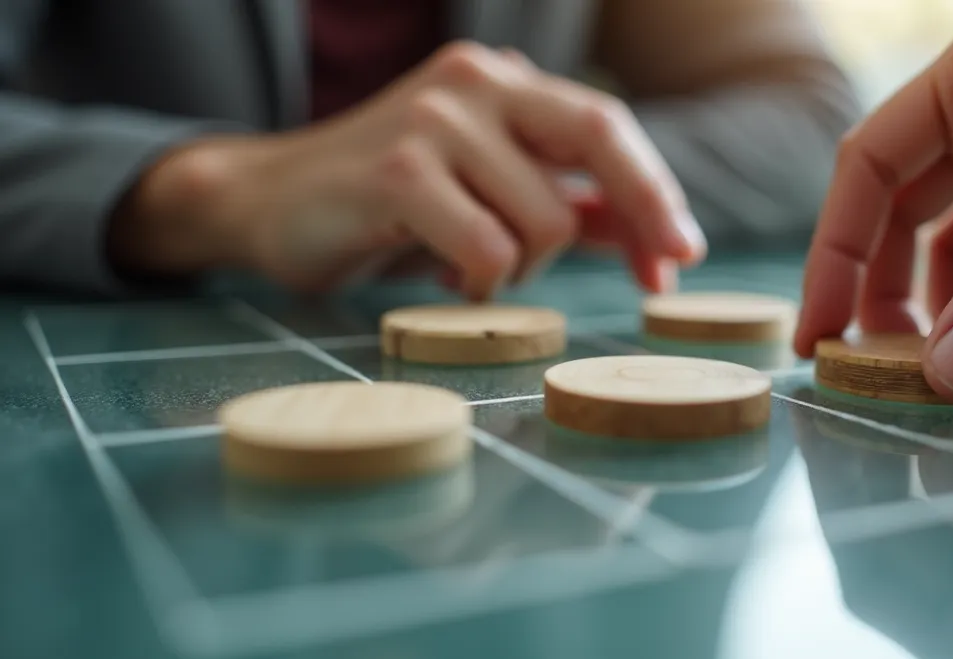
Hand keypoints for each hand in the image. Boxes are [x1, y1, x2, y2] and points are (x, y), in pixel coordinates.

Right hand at [110, 42, 704, 297]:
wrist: (266, 203)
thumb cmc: (388, 205)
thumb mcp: (489, 199)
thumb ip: (568, 208)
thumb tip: (652, 239)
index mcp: (501, 82)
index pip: (606, 124)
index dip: (654, 190)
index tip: (684, 252)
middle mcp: (474, 83)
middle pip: (597, 136)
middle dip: (645, 210)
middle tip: (662, 276)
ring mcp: (433, 120)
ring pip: (542, 218)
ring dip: (525, 267)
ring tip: (475, 268)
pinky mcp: (396, 170)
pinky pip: (487, 248)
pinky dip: (481, 280)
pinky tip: (447, 276)